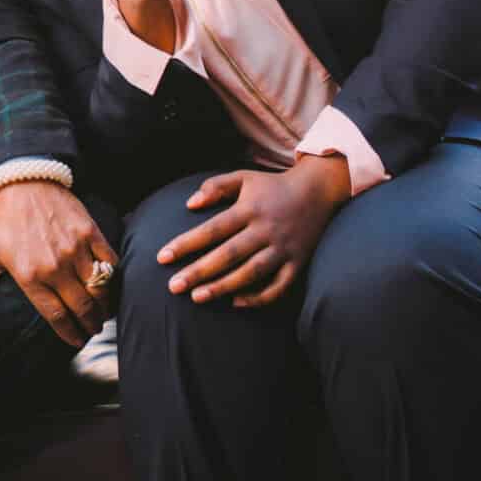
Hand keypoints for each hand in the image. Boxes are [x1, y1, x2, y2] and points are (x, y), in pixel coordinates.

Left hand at [0, 181, 117, 347]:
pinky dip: (113, 278)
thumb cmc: (6, 219)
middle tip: (93, 330)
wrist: (26, 181)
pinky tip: (110, 286)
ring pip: (98, 288)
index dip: (70, 333)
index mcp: (29, 276)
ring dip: (104, 306)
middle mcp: (54, 266)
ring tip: (103, 313)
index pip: (56, 316)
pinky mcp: (89, 232)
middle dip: (90, 325)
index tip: (77, 341)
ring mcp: (74, 248)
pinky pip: (109, 262)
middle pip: (81, 307)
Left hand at [156, 156, 350, 306]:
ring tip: (196, 298)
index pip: (213, 229)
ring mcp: (283, 248)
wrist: (318, 191)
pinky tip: (236, 303)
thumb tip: (189, 203)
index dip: (187, 243)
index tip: (162, 257)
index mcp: (250, 209)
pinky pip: (279, 286)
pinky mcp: (298, 263)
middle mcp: (266, 230)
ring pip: (251, 273)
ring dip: (223, 287)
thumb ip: (216, 186)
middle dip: (199, 272)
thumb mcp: (244, 178)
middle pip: (228, 254)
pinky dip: (259, 297)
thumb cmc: (272, 186)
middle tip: (172, 287)